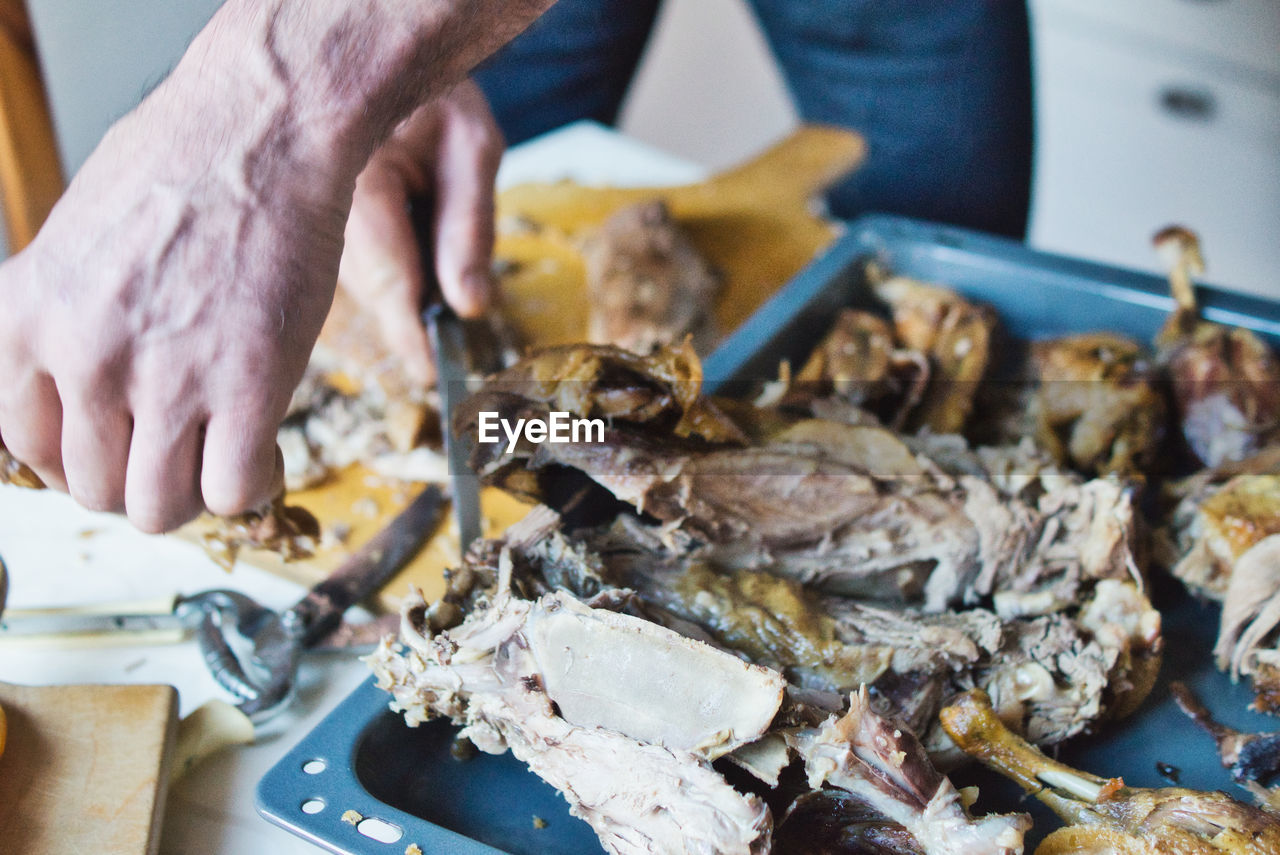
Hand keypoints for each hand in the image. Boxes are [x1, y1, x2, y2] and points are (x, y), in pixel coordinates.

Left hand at [0, 0, 550, 533]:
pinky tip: (261, 451)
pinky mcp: (248, 388)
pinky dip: (249, 485)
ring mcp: (166, 379)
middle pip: (95, 490)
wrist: (263, 131)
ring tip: (220, 458)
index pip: (25, 446)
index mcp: (29, 318)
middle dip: (140, 482)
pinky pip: (234, 491)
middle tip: (178, 455)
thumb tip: (87, 384)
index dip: (77, 462)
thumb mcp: (79, 239)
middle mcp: (84, 358)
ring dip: (192, 495)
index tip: (115, 453)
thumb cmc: (183, 165)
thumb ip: (67, 317)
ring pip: (159, 508)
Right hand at [338, 79, 503, 385]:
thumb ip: (471, 228)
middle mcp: (318, 202)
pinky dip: (383, 274)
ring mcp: (307, 216)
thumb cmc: (437, 98)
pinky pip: (348, 267)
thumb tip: (469, 307)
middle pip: (369, 289)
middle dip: (407, 314)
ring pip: (357, 283)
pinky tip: (405, 245)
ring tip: (428, 248)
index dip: (410, 335)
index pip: (388, 279)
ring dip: (397, 291)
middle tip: (443, 340)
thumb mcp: (473, 149)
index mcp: (357, 179)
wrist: (381, 58)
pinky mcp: (310, 225)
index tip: (431, 374)